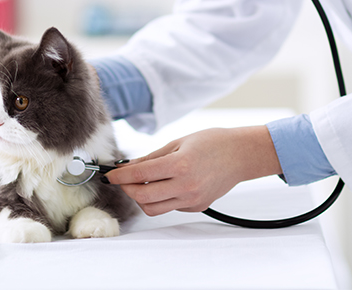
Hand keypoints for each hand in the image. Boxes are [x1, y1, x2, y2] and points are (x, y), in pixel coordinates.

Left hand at [104, 126, 281, 215]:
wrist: (240, 155)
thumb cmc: (212, 142)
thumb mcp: (178, 142)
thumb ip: (152, 157)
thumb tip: (128, 167)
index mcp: (180, 165)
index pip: (140, 174)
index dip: (120, 176)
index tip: (111, 175)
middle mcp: (185, 186)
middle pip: (142, 197)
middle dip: (128, 189)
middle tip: (124, 180)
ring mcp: (192, 199)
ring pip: (154, 208)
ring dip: (142, 198)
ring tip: (143, 184)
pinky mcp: (197, 206)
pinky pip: (170, 207)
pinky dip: (162, 198)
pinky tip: (167, 185)